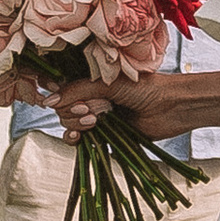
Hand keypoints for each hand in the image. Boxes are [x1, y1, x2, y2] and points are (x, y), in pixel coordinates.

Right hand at [53, 71, 189, 140]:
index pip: (60, 86)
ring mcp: (95, 117)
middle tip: (91, 110)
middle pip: (61, 108)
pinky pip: (77, 140)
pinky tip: (79, 138)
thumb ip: (77, 90)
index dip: (57, 92)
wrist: (171, 108)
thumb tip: (48, 101)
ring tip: (95, 120)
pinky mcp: (102, 135)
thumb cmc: (145, 88)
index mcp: (90, 80)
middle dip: (72, 110)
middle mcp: (90, 98)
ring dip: (76, 124)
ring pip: (67, 124)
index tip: (60, 94)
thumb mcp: (108, 84)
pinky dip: (74, 140)